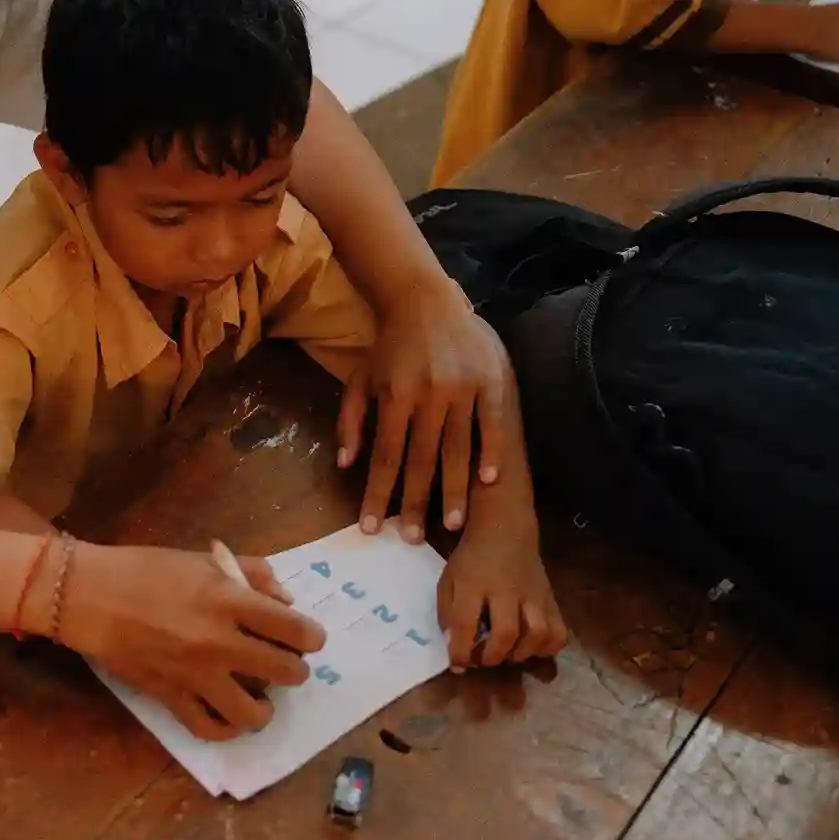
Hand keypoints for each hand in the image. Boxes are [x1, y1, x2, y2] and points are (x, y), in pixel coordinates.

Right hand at [57, 544, 325, 740]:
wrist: (88, 596)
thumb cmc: (144, 570)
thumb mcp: (201, 560)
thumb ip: (250, 574)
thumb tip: (286, 602)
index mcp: (227, 600)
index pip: (293, 628)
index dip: (312, 636)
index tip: (309, 638)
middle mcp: (217, 642)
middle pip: (285, 671)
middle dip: (294, 669)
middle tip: (285, 662)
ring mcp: (194, 675)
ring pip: (254, 712)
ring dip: (266, 706)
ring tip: (261, 696)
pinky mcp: (170, 697)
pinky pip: (211, 727)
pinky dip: (227, 727)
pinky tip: (229, 714)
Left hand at [337, 277, 509, 542]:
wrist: (426, 300)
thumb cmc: (389, 346)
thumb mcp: (360, 379)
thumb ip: (350, 421)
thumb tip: (345, 465)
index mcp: (394, 395)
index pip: (385, 455)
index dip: (378, 493)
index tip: (372, 527)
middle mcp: (429, 394)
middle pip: (421, 459)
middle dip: (416, 503)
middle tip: (413, 539)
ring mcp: (463, 387)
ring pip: (458, 447)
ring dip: (455, 489)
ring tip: (453, 524)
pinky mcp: (491, 380)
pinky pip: (493, 422)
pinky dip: (491, 452)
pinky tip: (488, 482)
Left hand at [435, 510, 566, 672]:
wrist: (505, 529)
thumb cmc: (472, 558)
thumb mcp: (448, 579)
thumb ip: (447, 613)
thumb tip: (454, 648)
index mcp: (473, 583)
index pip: (466, 622)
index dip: (460, 650)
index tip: (457, 665)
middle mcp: (506, 589)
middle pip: (506, 631)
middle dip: (493, 656)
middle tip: (483, 660)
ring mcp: (533, 594)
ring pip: (538, 632)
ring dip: (521, 654)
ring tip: (506, 653)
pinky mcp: (551, 598)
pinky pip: (559, 630)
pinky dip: (547, 647)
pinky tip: (532, 647)